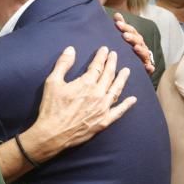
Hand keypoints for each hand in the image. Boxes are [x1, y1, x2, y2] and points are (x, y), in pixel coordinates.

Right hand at [24, 46, 135, 161]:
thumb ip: (63, 64)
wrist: (53, 134)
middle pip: (108, 75)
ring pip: (116, 90)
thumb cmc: (51, 108)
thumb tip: (71, 49)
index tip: (104, 49)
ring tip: (126, 71)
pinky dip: (126, 105)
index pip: (97, 66)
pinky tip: (132, 99)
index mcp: (86, 83)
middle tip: (115, 55)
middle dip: (112, 63)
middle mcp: (98, 94)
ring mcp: (103, 108)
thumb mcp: (52, 82)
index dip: (101, 57)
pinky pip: (118, 112)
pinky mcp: (104, 121)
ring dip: (122, 79)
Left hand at [112, 13, 153, 73]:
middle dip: (132, 37)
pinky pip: (150, 68)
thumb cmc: (129, 50)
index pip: (131, 31)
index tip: (117, 23)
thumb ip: (122, 26)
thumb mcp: (125, 37)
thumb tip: (117, 14)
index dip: (125, 26)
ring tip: (135, 48)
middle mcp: (141, 46)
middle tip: (124, 35)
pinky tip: (148, 67)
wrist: (138, 66)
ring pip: (144, 52)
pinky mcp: (148, 68)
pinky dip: (150, 67)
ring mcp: (145, 57)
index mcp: (135, 39)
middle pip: (138, 40)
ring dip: (140, 50)